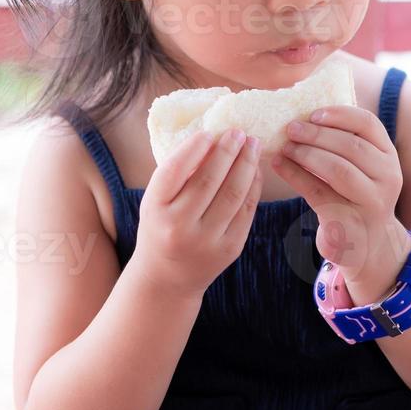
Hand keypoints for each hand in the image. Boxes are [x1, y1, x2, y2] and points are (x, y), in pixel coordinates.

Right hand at [131, 128, 262, 299]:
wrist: (167, 277)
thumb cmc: (161, 227)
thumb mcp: (156, 202)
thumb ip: (176, 174)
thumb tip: (210, 137)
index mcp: (155, 210)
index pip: (174, 172)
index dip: (193, 149)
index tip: (209, 132)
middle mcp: (179, 227)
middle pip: (209, 180)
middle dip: (228, 151)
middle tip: (239, 132)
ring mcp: (206, 240)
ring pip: (233, 194)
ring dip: (246, 165)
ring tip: (252, 145)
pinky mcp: (229, 249)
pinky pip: (246, 210)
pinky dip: (253, 186)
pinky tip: (255, 170)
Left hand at [270, 106, 407, 295]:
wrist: (366, 245)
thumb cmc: (356, 197)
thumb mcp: (363, 169)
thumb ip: (346, 144)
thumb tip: (305, 115)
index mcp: (389, 157)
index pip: (368, 125)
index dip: (340, 115)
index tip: (313, 113)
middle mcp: (388, 178)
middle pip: (352, 146)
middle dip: (317, 135)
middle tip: (291, 129)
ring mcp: (373, 203)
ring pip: (339, 170)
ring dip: (307, 154)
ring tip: (285, 147)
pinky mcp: (351, 223)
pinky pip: (319, 193)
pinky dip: (296, 176)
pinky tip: (279, 165)